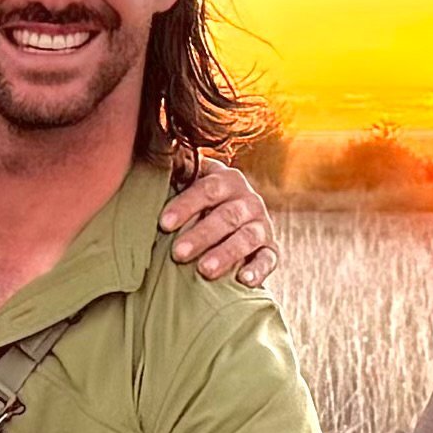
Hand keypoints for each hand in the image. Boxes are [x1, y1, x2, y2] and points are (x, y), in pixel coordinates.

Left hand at [160, 160, 278, 284]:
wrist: (230, 225)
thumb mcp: (190, 184)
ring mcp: (262, 226)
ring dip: (226, 254)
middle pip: (227, 216)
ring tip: (204, 270)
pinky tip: (243, 280)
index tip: (164, 224)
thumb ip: (179, 170)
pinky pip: (268, 259)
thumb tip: (161, 151)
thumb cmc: (199, 204)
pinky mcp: (270, 250)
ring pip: (247, 238)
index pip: (208, 189)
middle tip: (178, 253)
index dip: (186, 205)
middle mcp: (249, 201)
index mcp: (228, 180)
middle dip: (202, 235)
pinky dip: (258, 270)